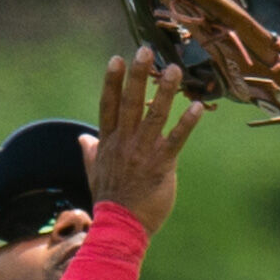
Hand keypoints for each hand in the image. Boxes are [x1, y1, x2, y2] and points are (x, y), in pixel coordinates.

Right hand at [79, 48, 203, 234]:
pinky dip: (186, 123)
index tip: (117, 59)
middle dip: (137, 76)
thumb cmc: (110, 201)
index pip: (108, 106)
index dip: (112, 82)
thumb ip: (90, 152)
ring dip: (165, 92)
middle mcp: (124, 143)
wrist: (120, 228)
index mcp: (108, 143)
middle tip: (145, 50)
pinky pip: (176, 140)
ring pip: (154, 116)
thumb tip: (83, 138)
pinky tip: (196, 107)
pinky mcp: (161, 166)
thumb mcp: (94, 174)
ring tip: (174, 70)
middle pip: (130, 103)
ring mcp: (142, 153)